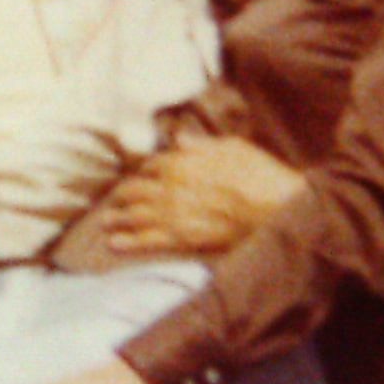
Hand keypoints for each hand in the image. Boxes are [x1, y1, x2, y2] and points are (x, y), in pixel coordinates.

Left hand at [105, 135, 304, 257]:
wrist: (278, 209)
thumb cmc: (262, 175)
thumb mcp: (233, 147)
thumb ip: (201, 144)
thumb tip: (179, 138)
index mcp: (182, 162)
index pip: (152, 166)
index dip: (145, 172)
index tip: (142, 178)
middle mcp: (170, 187)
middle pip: (135, 190)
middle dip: (122, 196)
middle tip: (113, 202)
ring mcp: (174, 214)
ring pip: (134, 216)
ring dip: (116, 219)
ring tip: (105, 223)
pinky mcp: (182, 239)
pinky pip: (147, 241)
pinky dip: (128, 242)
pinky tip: (114, 244)